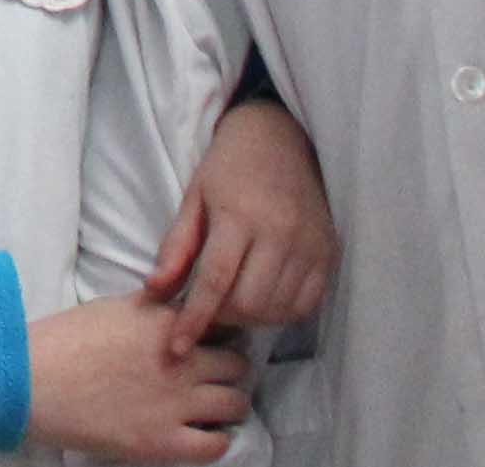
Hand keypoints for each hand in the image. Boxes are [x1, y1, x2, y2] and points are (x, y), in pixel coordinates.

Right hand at [25, 295, 248, 461]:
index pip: (222, 324)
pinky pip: (216, 445)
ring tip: (211, 407)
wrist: (31, 381)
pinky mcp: (163, 441)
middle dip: (229, 369)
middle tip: (213, 376)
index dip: (220, 335)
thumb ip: (153, 307)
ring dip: (228, 403)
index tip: (212, 343)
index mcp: (165, 322)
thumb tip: (178, 305)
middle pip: (238, 364)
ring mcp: (176, 403)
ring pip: (236, 403)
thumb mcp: (113, 307)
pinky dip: (216, 440)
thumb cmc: (64, 339)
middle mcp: (181, 360)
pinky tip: (201, 434)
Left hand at [148, 97, 335, 346]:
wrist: (283, 138)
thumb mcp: (194, 197)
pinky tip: (264, 297)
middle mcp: (280, 233)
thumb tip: (156, 291)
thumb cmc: (229, 166)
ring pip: (278, 309)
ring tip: (234, 300)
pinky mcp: (329, 254)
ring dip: (251, 316)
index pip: (214, 281)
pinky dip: (281, 312)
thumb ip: (176, 246)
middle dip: (223, 315)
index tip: (177, 347)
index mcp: (239, 216)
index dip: (194, 318)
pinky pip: (306, 304)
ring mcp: (309, 246)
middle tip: (209, 305)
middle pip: (249, 302)